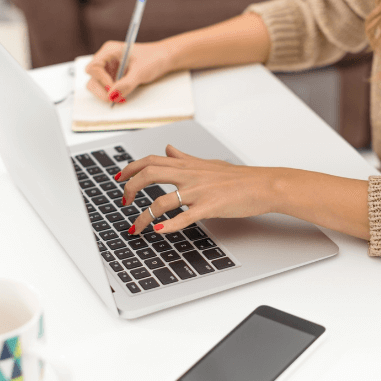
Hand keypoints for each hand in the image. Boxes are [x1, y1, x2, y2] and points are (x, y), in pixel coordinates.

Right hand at [85, 40, 173, 103]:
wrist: (164, 58)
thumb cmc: (154, 58)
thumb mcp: (141, 71)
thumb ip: (126, 83)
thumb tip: (112, 95)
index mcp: (109, 51)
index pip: (94, 67)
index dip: (101, 79)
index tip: (113, 88)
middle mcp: (106, 59)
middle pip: (92, 77)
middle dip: (101, 89)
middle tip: (113, 98)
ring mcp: (109, 69)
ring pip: (96, 84)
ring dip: (105, 93)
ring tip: (119, 98)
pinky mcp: (114, 77)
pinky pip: (106, 88)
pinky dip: (112, 95)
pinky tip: (122, 97)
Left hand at [115, 145, 279, 234]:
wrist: (261, 185)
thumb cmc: (237, 178)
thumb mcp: (207, 163)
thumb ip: (185, 158)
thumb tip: (168, 149)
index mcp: (187, 166)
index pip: (151, 160)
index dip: (131, 168)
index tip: (119, 178)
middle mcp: (189, 176)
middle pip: (149, 174)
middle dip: (130, 188)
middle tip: (124, 202)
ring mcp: (198, 192)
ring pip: (161, 201)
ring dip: (143, 216)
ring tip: (135, 227)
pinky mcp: (208, 207)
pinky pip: (183, 217)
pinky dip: (167, 225)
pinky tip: (157, 231)